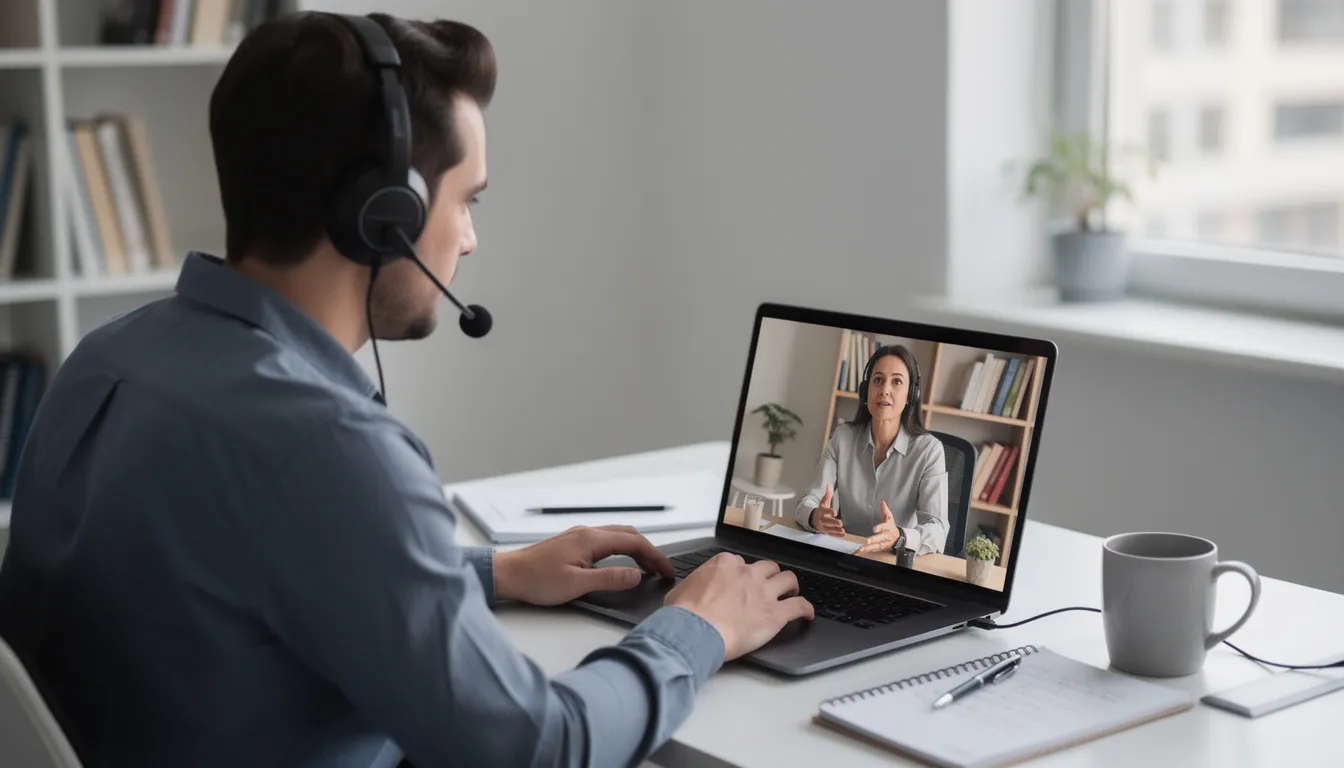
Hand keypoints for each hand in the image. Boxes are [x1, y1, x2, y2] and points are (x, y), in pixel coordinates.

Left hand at [493, 525, 674, 605]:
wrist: (509, 575)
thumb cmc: (536, 580)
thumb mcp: (577, 584)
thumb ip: (609, 579)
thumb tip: (635, 576)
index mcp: (591, 539)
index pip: (634, 542)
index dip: (655, 557)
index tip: (667, 570)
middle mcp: (587, 532)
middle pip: (629, 535)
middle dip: (649, 551)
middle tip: (662, 569)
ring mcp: (579, 536)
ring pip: (617, 536)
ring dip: (636, 549)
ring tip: (648, 567)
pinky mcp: (573, 543)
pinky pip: (606, 541)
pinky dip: (622, 549)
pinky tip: (622, 563)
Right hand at [664, 552, 814, 660]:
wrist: (696, 631)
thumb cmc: (684, 615)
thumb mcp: (679, 591)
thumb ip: (691, 586)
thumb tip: (687, 593)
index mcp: (724, 565)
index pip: (738, 561)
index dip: (740, 573)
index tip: (739, 582)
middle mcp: (747, 574)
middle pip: (767, 567)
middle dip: (769, 575)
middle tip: (768, 585)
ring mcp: (764, 593)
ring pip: (788, 580)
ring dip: (790, 586)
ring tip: (791, 592)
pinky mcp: (775, 614)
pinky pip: (799, 606)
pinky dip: (806, 609)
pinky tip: (808, 614)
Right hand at [808, 484, 845, 537]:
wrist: (813, 519)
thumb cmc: (821, 510)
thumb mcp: (823, 502)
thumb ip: (827, 494)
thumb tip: (829, 485)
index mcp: (822, 512)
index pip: (826, 512)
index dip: (830, 512)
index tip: (835, 512)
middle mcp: (822, 520)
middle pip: (827, 522)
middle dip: (833, 522)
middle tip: (840, 523)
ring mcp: (824, 527)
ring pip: (829, 529)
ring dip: (836, 530)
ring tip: (842, 530)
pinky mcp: (826, 532)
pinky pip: (832, 534)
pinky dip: (837, 535)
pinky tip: (843, 534)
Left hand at [855, 500, 900, 554]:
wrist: (899, 537)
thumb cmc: (892, 527)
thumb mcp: (890, 517)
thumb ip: (885, 510)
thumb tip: (882, 502)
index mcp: (888, 527)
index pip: (884, 527)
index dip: (880, 528)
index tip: (875, 529)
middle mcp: (887, 536)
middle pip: (881, 538)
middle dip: (874, 540)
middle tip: (868, 541)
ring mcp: (885, 542)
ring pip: (877, 545)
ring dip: (869, 548)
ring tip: (862, 548)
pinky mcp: (882, 547)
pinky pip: (875, 549)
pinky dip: (869, 550)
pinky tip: (862, 551)